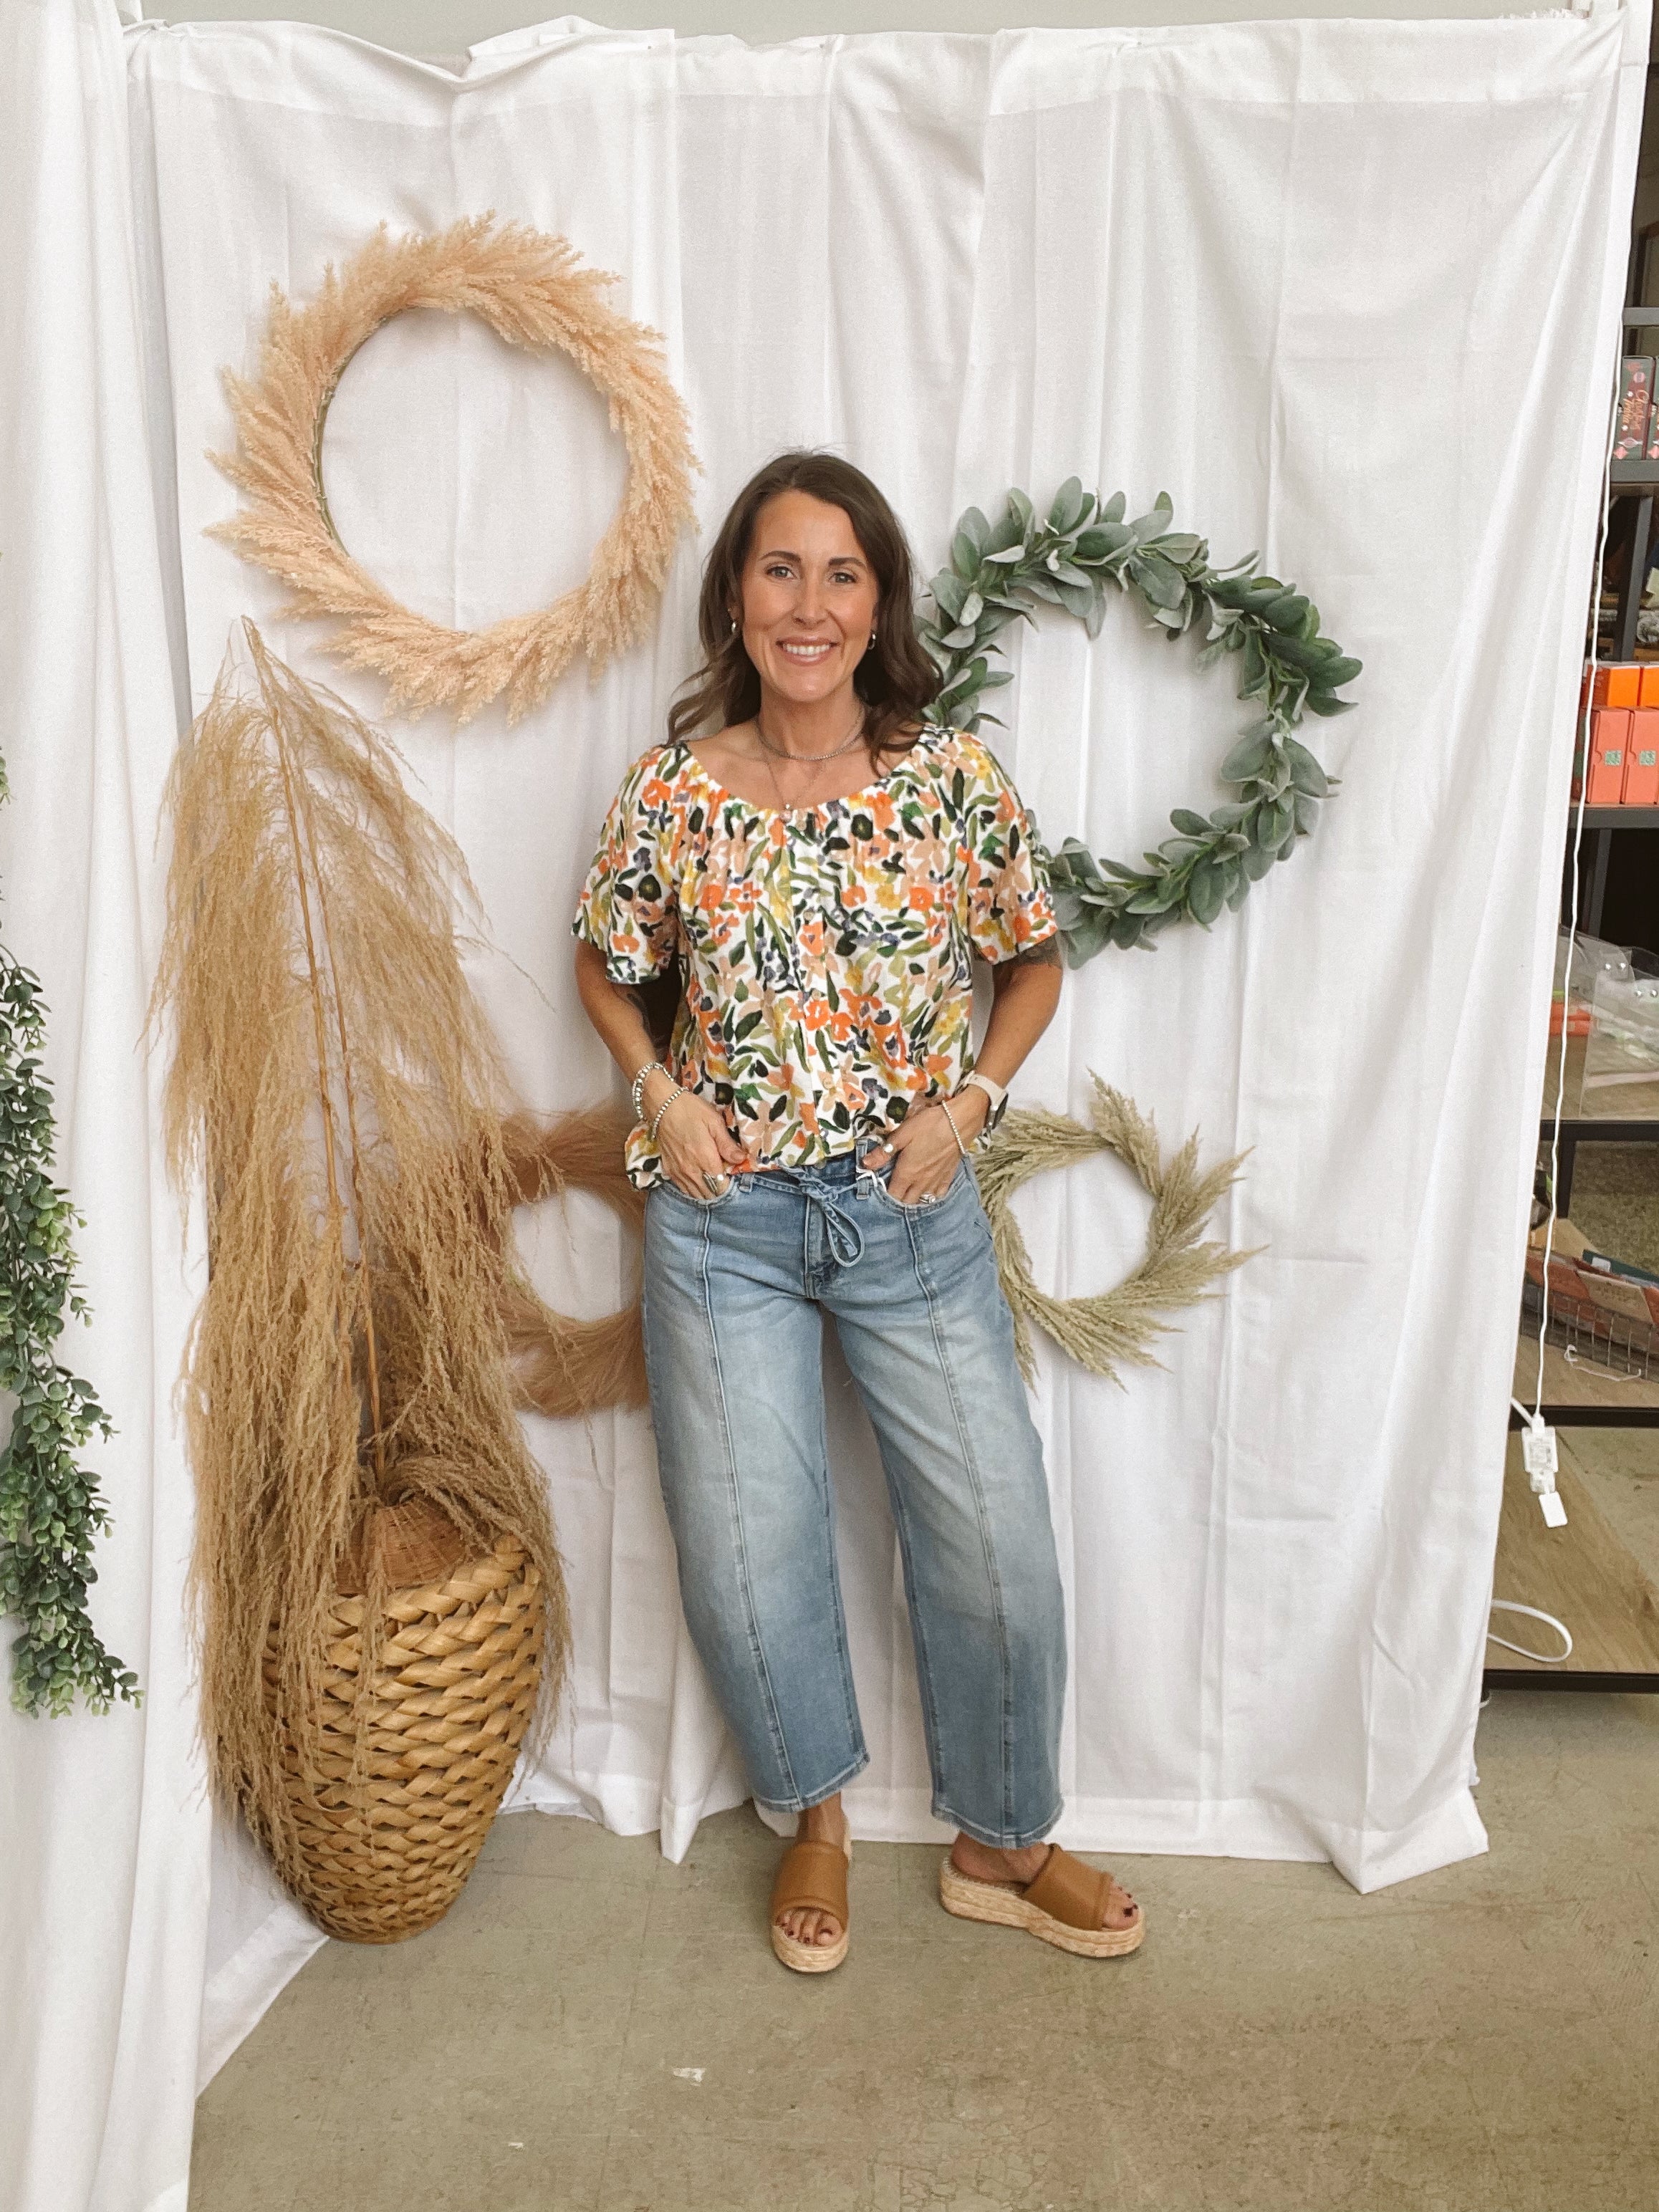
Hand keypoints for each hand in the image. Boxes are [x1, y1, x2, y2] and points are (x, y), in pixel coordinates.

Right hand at [648, 1080, 748, 1199]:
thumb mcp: (714, 1122)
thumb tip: (741, 1159)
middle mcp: (691, 1170)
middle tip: (723, 1175)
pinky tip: (697, 1178)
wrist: (662, 1106)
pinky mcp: (668, 1169)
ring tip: (711, 1178)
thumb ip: (727, 1144)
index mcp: (705, 1160)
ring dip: (706, 1190)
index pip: (720, 1187)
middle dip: (718, 1188)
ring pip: (695, 1194)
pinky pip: (682, 1188)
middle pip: (709, 1193)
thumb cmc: (691, 1111)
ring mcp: (678, 1172)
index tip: (731, 1173)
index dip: (728, 1183)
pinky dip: (692, 1187)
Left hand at [863, 1090, 987, 1203]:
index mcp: (907, 1173)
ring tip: (909, 1190)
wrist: (959, 1123)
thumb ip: (884, 1152)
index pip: (893, 1195)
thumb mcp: (902, 1134)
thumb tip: (865, 1164)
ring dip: (914, 1199)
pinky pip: (938, 1195)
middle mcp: (921, 1182)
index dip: (885, 1194)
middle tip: (894, 1188)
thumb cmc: (928, 1125)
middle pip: (907, 1202)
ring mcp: (936, 1181)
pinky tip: (928, 1188)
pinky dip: (931, 1195)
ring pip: (923, 1200)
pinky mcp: (948, 1177)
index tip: (881, 1186)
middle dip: (899, 1199)